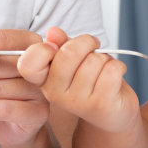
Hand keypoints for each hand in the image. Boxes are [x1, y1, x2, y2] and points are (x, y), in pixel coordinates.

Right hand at [17, 27, 140, 132]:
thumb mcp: (73, 61)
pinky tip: (115, 77)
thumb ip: (62, 45)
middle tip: (94, 47)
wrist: (111, 115)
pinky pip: (112, 70)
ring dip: (105, 59)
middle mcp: (55, 94)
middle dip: (87, 43)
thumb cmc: (91, 82)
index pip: (29, 64)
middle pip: (68, 52)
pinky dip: (118, 67)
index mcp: (44, 81)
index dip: (44, 49)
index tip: (60, 47)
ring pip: (94, 60)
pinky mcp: (101, 105)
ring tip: (104, 70)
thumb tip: (53, 32)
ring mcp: (77, 101)